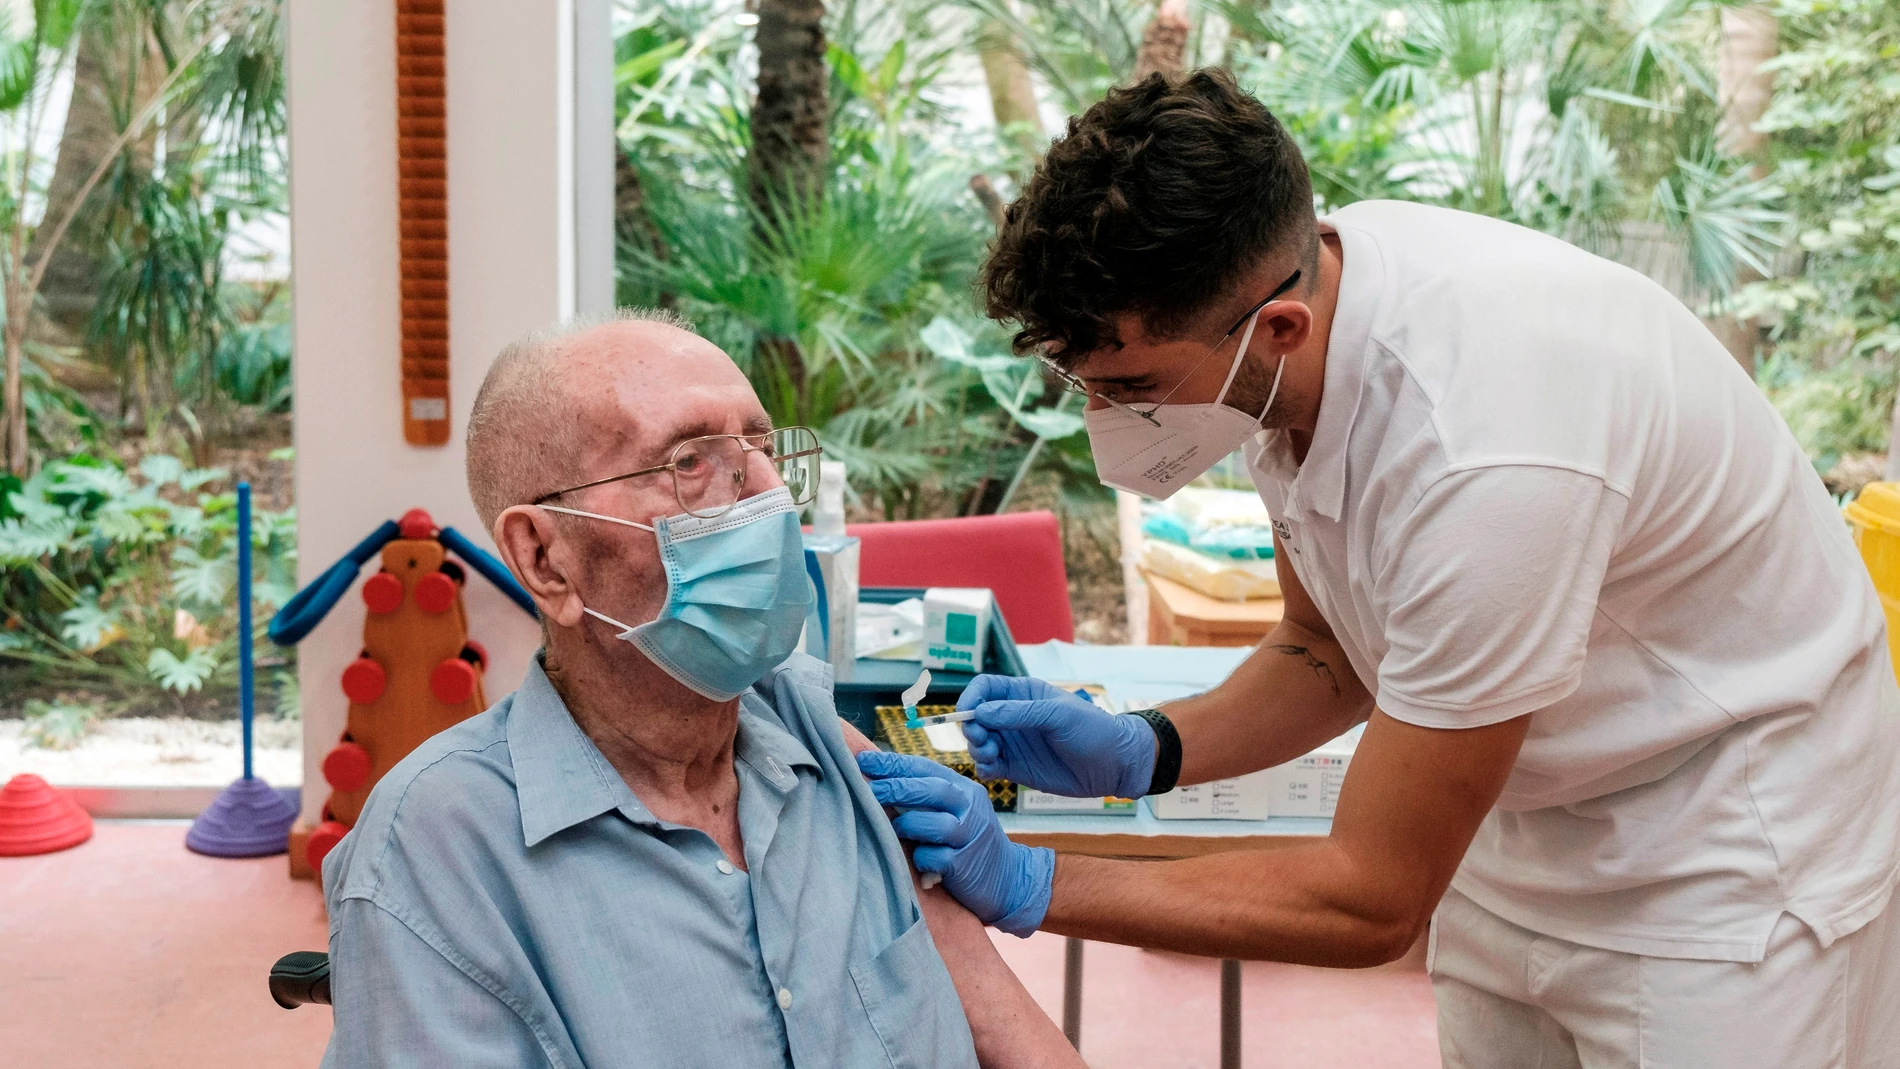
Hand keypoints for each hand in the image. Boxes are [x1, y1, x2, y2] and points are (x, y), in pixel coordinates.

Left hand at [857, 751, 1054, 936]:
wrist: (1009, 879)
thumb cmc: (968, 842)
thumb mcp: (956, 811)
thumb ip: (927, 798)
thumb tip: (879, 782)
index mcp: (964, 789)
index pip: (926, 768)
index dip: (894, 763)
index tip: (864, 759)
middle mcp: (970, 808)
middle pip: (931, 790)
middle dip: (895, 787)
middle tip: (866, 788)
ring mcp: (969, 836)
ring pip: (932, 823)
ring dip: (906, 825)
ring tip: (894, 830)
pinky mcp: (965, 864)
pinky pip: (933, 857)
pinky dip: (921, 858)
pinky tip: (922, 862)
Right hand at [957, 675, 1156, 798]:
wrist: (1115, 765)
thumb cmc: (1093, 731)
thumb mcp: (1058, 716)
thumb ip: (1019, 713)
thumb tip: (980, 712)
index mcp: (1023, 694)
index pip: (985, 688)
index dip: (970, 698)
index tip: (965, 714)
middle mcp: (1013, 717)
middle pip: (975, 717)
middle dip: (972, 728)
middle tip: (984, 741)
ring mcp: (1013, 743)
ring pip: (978, 743)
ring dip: (977, 749)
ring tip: (993, 757)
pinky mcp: (1016, 768)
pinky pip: (988, 766)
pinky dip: (983, 768)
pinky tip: (993, 772)